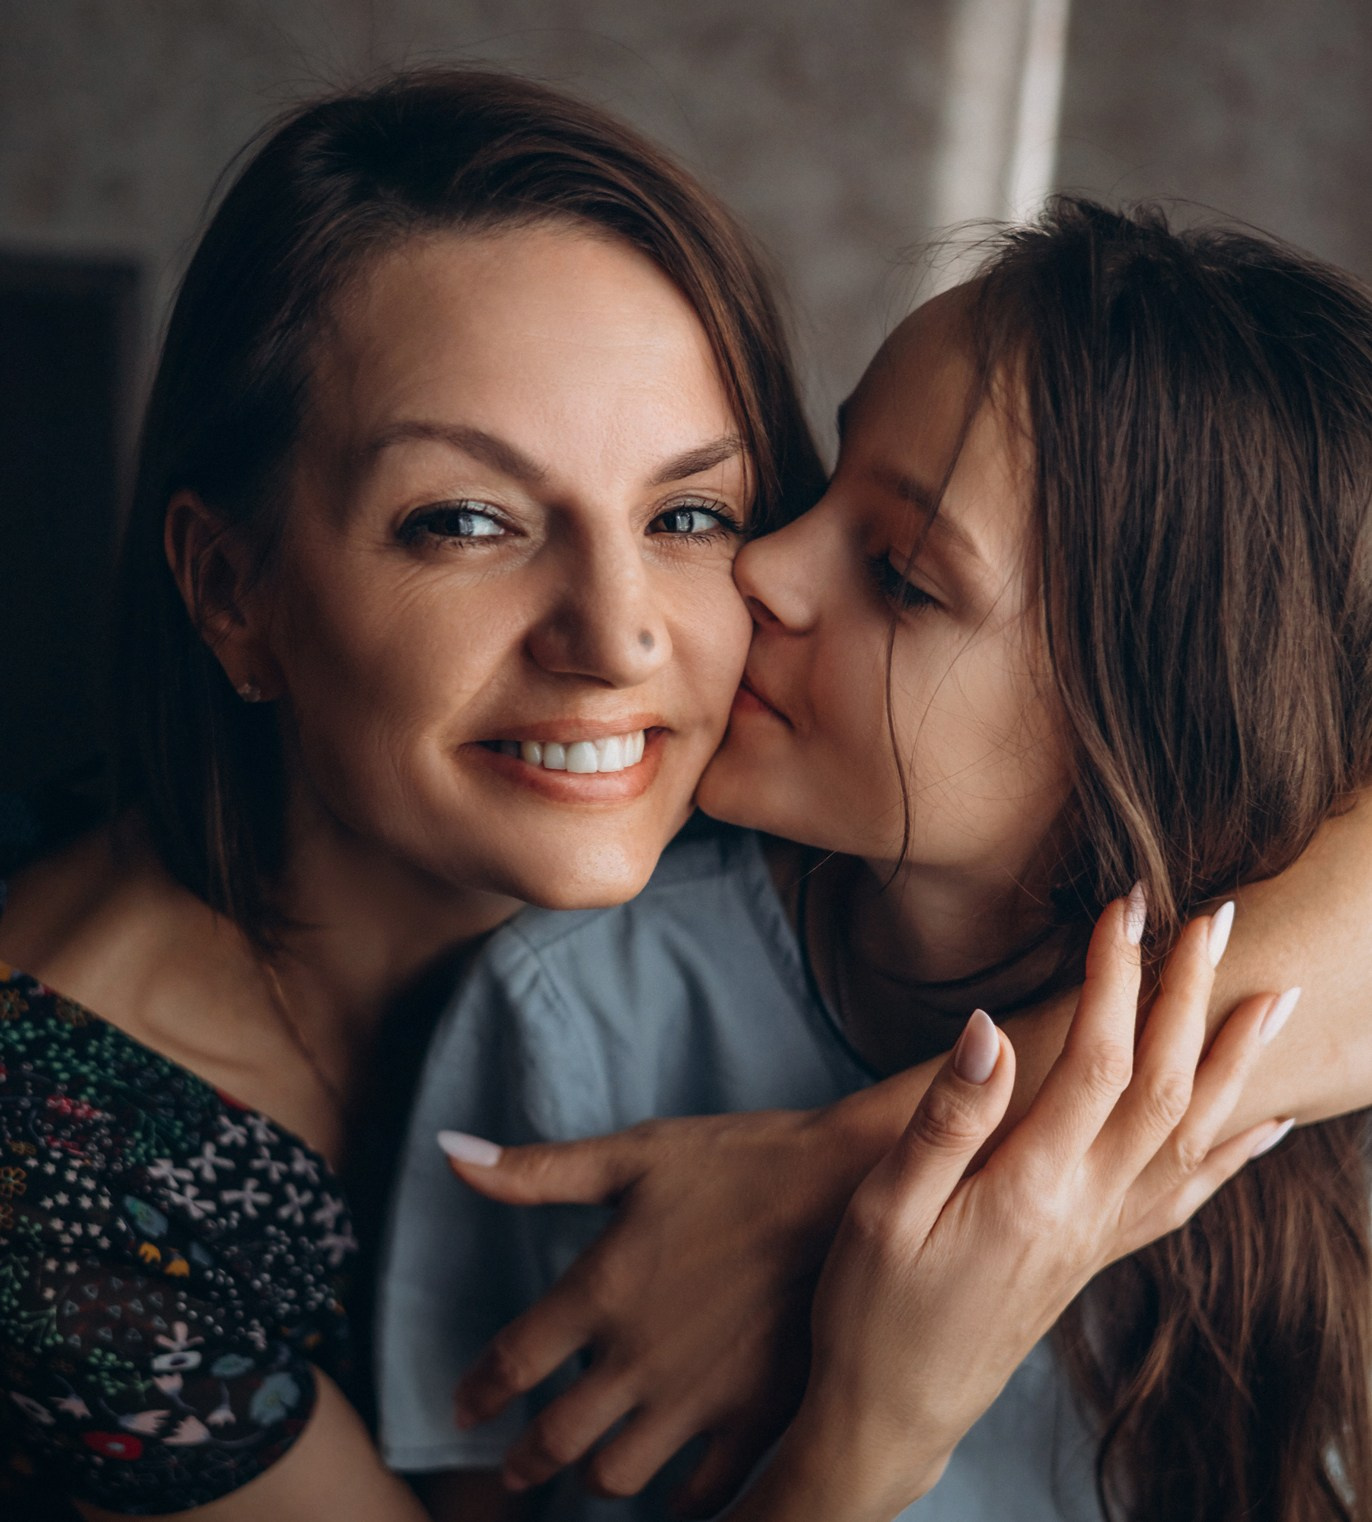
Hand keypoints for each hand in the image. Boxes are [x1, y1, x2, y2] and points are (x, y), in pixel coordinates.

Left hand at [441, 1104, 873, 1512]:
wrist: (845, 1186)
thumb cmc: (735, 1161)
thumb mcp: (633, 1154)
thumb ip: (535, 1171)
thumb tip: (450, 1155)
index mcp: (599, 1291)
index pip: (511, 1364)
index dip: (479, 1393)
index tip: (464, 1409)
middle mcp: (637, 1358)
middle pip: (554, 1440)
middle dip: (525, 1460)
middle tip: (514, 1470)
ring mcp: (698, 1395)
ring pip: (617, 1476)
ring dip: (595, 1477)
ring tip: (593, 1468)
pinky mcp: (757, 1415)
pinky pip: (702, 1492)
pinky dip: (678, 1502)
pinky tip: (674, 1489)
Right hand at [739, 895, 1288, 1521]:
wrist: (896, 1411)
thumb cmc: (874, 1309)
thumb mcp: (882, 1212)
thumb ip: (945, 1121)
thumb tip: (990, 1027)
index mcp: (1031, 1192)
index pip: (1099, 1063)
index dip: (1119, 979)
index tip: (1125, 908)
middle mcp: (1087, 1213)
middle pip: (1165, 1088)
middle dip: (1193, 996)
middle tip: (1219, 919)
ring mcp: (1102, 1237)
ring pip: (1192, 1137)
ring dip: (1235, 1062)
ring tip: (1273, 998)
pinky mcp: (1098, 1254)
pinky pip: (1187, 1196)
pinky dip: (1232, 1151)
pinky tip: (1261, 1121)